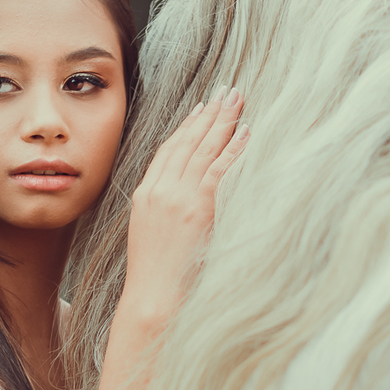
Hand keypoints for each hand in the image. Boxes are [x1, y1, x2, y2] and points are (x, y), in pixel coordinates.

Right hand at [119, 85, 247, 332]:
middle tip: (226, 92)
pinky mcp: (197, 208)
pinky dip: (232, 149)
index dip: (186, 127)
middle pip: (186, 142)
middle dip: (208, 115)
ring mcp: (177, 198)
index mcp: (145, 194)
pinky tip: (244, 133)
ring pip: (203, 150)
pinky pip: (218, 170)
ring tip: (237, 101)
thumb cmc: (155, 276)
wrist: (152, 297)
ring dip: (223, 122)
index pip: (168, 150)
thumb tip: (183, 201)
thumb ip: (164, 210)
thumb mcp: (150, 234)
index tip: (201, 109)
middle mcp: (159, 190)